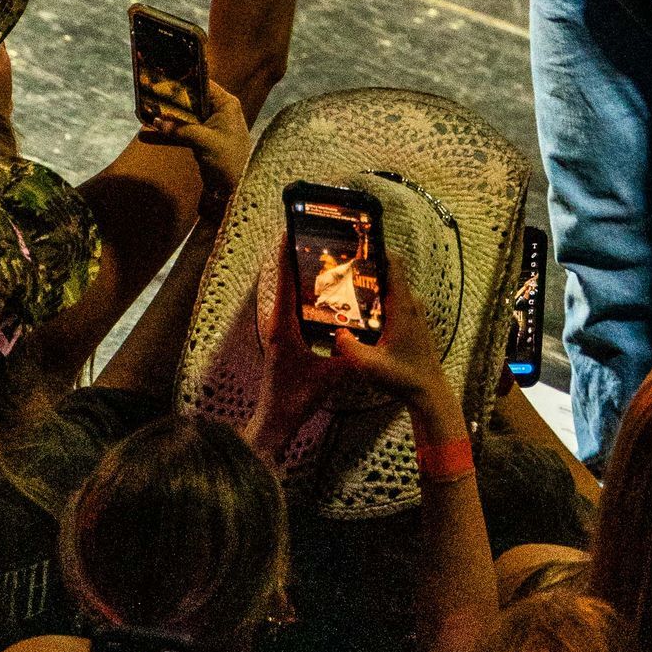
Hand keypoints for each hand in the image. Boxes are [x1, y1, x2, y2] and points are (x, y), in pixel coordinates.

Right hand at [138, 79, 249, 219]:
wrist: (236, 187)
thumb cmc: (228, 158)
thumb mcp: (203, 141)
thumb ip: (180, 129)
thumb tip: (156, 121)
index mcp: (225, 104)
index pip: (203, 84)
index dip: (185, 80)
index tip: (164, 76)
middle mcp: (218, 110)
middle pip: (191, 99)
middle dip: (170, 99)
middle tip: (148, 93)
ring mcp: (210, 125)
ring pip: (184, 116)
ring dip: (166, 116)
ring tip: (143, 111)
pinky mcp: (202, 139)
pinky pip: (182, 131)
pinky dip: (168, 133)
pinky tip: (148, 133)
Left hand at [246, 237, 342, 454]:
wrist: (276, 420)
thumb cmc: (295, 399)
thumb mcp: (329, 378)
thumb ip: (351, 359)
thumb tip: (376, 340)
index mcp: (283, 326)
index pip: (284, 283)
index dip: (285, 256)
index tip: (290, 231)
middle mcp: (278, 324)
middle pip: (285, 282)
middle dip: (297, 258)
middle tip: (316, 238)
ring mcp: (280, 331)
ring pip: (289, 295)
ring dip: (300, 275)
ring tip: (322, 258)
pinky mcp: (285, 339)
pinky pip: (294, 309)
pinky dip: (304, 294)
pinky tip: (323, 293)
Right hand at [333, 250, 456, 433]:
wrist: (429, 391)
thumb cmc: (403, 378)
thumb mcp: (368, 365)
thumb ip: (348, 347)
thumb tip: (335, 332)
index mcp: (402, 306)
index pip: (394, 263)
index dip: (377, 249)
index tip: (357, 243)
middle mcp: (411, 303)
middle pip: (388, 273)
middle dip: (366, 268)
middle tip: (341, 268)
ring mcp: (414, 312)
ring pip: (390, 287)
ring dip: (371, 286)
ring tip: (345, 288)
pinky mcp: (413, 321)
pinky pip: (394, 300)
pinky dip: (377, 299)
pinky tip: (359, 311)